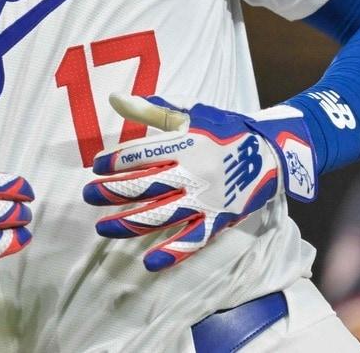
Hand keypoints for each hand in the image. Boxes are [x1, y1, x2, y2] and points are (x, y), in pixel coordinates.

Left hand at [83, 94, 315, 270]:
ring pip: (160, 216)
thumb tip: (115, 98)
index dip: (114, 161)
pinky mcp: (217, 221)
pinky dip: (172, 253)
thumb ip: (151, 110)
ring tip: (103, 228)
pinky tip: (149, 261)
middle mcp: (191, 173)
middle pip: (143, 186)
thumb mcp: (190, 114)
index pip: (140, 155)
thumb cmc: (225, 129)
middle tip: (88, 196)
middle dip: (111, 193)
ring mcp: (204, 200)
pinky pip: (192, 241)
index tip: (97, 167)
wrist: (271, 153)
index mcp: (185, 144)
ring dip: (128, 224)